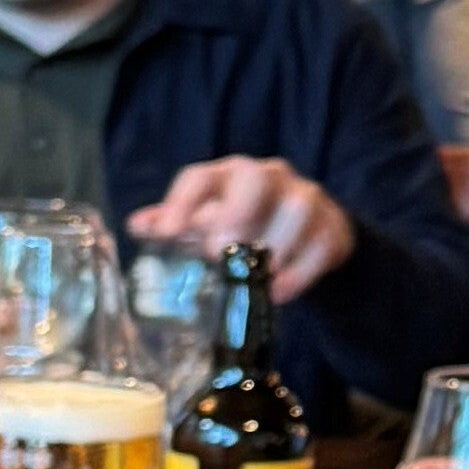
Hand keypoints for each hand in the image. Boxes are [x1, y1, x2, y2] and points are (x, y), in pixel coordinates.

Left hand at [129, 155, 357, 297]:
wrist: (310, 236)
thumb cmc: (249, 226)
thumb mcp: (210, 225)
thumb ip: (175, 225)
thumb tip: (137, 225)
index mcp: (229, 176)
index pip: (201, 178)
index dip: (181, 203)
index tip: (166, 234)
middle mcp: (268, 177)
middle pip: (255, 177)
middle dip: (237, 213)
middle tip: (219, 252)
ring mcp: (305, 197)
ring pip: (297, 208)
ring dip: (275, 246)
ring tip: (257, 280)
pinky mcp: (332, 226)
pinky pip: (321, 244)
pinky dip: (300, 272)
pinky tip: (280, 292)